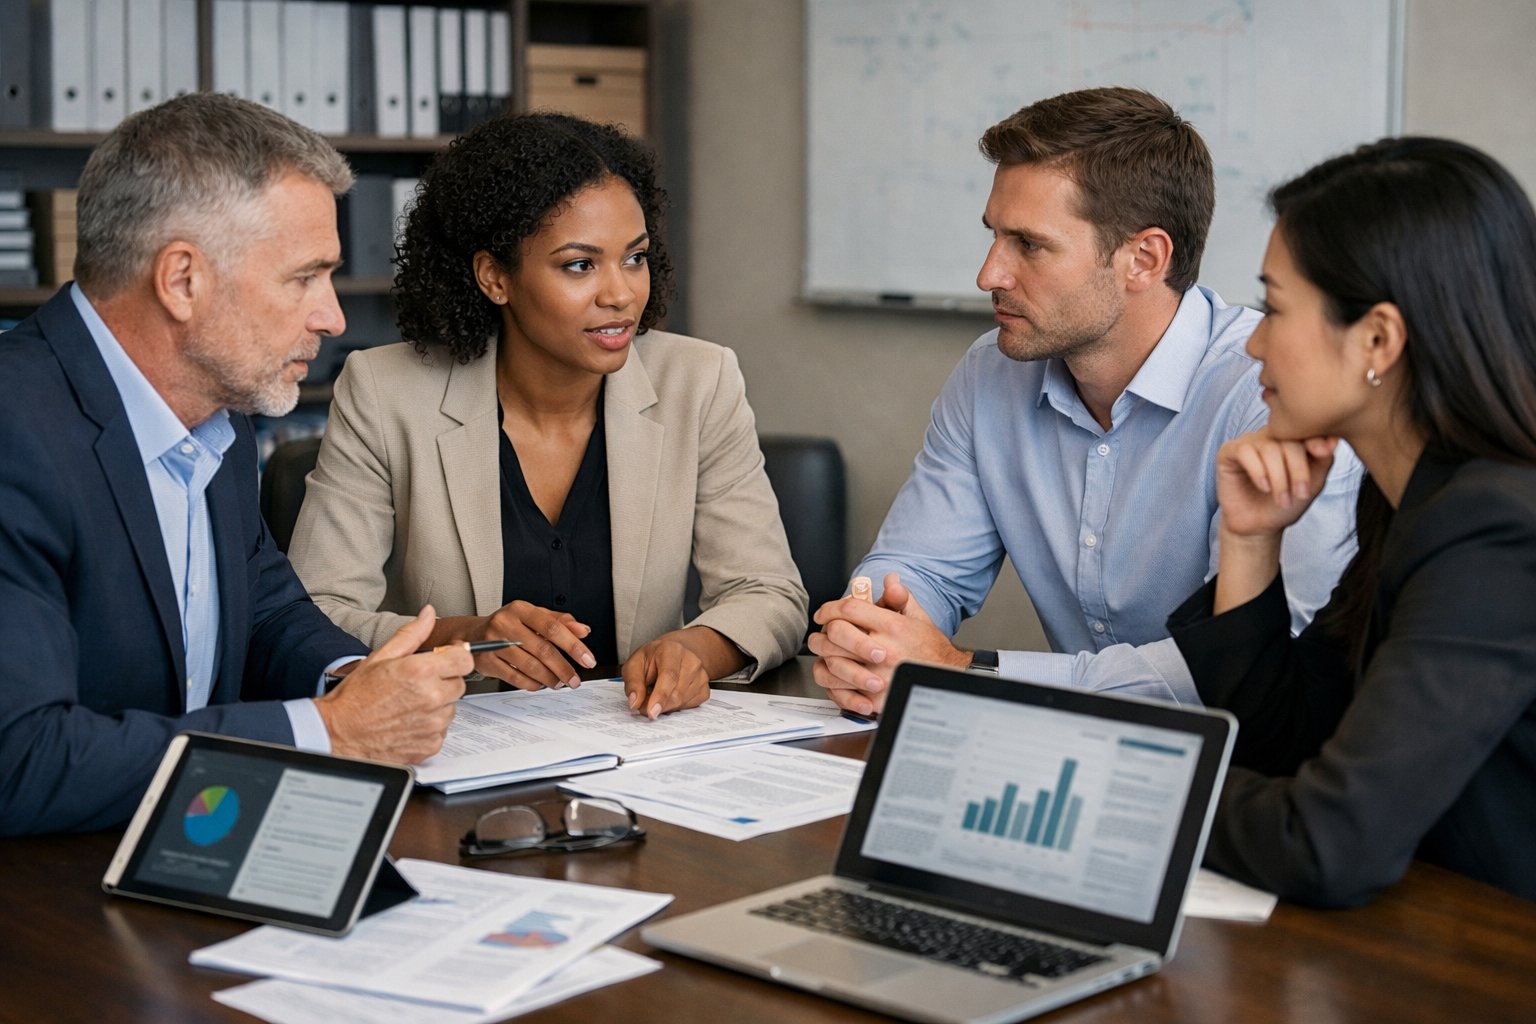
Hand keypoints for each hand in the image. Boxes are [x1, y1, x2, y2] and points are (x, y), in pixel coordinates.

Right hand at [315, 606, 469, 762]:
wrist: (338, 734)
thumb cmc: (355, 698)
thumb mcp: (380, 657)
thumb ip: (411, 634)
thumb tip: (428, 614)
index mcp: (421, 671)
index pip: (464, 660)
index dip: (455, 658)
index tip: (446, 660)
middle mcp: (431, 698)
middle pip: (459, 685)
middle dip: (443, 683)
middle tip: (415, 686)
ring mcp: (432, 724)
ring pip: (450, 709)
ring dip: (436, 706)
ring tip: (407, 706)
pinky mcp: (430, 745)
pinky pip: (441, 731)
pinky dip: (429, 728)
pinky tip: (407, 722)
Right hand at [475, 600, 596, 690]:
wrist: (473, 634)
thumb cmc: (509, 625)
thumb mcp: (534, 616)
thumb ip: (560, 622)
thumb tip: (583, 631)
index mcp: (521, 609)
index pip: (553, 627)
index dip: (573, 645)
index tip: (587, 659)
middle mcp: (506, 623)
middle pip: (543, 650)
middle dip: (564, 668)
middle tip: (575, 679)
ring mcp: (494, 643)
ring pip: (530, 666)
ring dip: (550, 678)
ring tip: (560, 682)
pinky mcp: (488, 662)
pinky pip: (516, 678)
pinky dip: (532, 684)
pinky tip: (541, 684)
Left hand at [620, 637, 711, 718]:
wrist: (672, 654)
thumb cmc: (652, 659)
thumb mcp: (634, 665)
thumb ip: (633, 683)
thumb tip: (635, 703)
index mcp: (671, 650)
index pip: (669, 676)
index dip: (660, 696)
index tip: (651, 712)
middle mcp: (691, 660)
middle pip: (676, 693)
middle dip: (658, 705)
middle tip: (644, 703)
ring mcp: (701, 675)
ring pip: (682, 702)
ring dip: (666, 705)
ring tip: (658, 693)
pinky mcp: (705, 688)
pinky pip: (690, 706)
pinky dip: (676, 706)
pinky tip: (670, 695)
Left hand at [807, 573, 969, 715]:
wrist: (948, 682)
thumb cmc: (931, 651)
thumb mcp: (920, 619)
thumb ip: (901, 598)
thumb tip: (890, 579)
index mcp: (893, 627)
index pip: (850, 608)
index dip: (830, 608)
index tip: (824, 613)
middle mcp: (885, 649)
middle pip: (837, 632)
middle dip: (824, 631)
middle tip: (823, 634)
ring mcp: (879, 675)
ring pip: (833, 663)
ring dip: (825, 657)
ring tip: (828, 656)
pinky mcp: (875, 699)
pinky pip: (841, 690)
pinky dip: (833, 684)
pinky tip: (837, 679)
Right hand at [1216, 427, 1337, 538]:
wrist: (1260, 527)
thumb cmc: (1286, 504)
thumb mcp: (1313, 483)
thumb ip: (1324, 460)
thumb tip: (1332, 440)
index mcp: (1291, 439)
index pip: (1305, 430)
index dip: (1315, 440)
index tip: (1323, 453)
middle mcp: (1270, 436)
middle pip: (1288, 440)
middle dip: (1298, 469)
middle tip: (1301, 494)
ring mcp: (1249, 442)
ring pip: (1269, 448)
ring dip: (1279, 478)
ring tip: (1282, 499)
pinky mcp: (1229, 452)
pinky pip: (1245, 452)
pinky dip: (1258, 472)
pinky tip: (1264, 488)